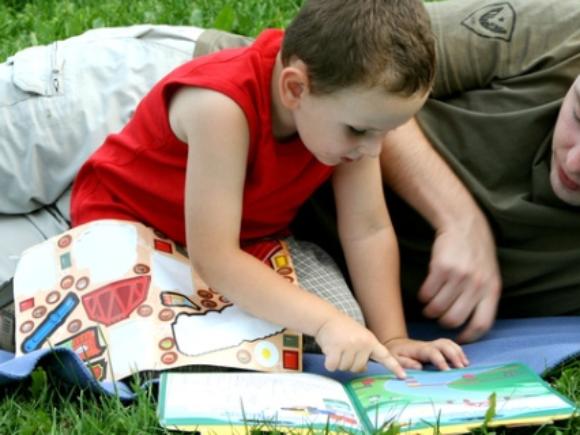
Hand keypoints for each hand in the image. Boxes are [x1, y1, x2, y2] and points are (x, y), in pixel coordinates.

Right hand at [315, 314, 406, 377]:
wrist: (326, 318)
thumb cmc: (342, 329)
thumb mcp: (359, 336)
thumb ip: (365, 351)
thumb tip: (365, 368)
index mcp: (370, 340)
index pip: (385, 356)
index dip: (394, 367)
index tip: (403, 376)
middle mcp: (362, 343)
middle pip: (358, 368)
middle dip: (349, 362)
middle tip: (343, 348)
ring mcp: (350, 346)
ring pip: (345, 368)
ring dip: (338, 361)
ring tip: (336, 346)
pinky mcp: (336, 349)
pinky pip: (333, 366)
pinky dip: (329, 363)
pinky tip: (329, 351)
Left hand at [384, 337, 467, 370]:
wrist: (395, 344)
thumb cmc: (395, 354)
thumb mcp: (394, 359)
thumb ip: (405, 363)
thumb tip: (419, 367)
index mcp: (418, 349)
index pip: (432, 352)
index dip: (440, 360)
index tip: (447, 371)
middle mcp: (427, 345)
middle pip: (443, 344)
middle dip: (454, 355)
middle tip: (461, 368)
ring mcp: (433, 345)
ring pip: (448, 343)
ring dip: (458, 352)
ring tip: (465, 365)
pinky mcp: (436, 347)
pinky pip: (449, 345)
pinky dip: (458, 351)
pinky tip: (463, 361)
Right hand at [418, 216, 500, 342]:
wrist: (465, 225)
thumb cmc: (477, 254)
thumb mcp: (490, 275)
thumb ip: (484, 298)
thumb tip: (472, 326)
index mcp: (492, 290)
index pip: (481, 324)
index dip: (468, 336)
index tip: (458, 339)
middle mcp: (476, 285)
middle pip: (454, 319)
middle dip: (443, 322)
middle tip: (439, 317)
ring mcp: (458, 277)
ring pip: (437, 308)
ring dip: (430, 311)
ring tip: (429, 306)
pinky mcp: (440, 268)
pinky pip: (426, 294)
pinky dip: (423, 297)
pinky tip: (425, 293)